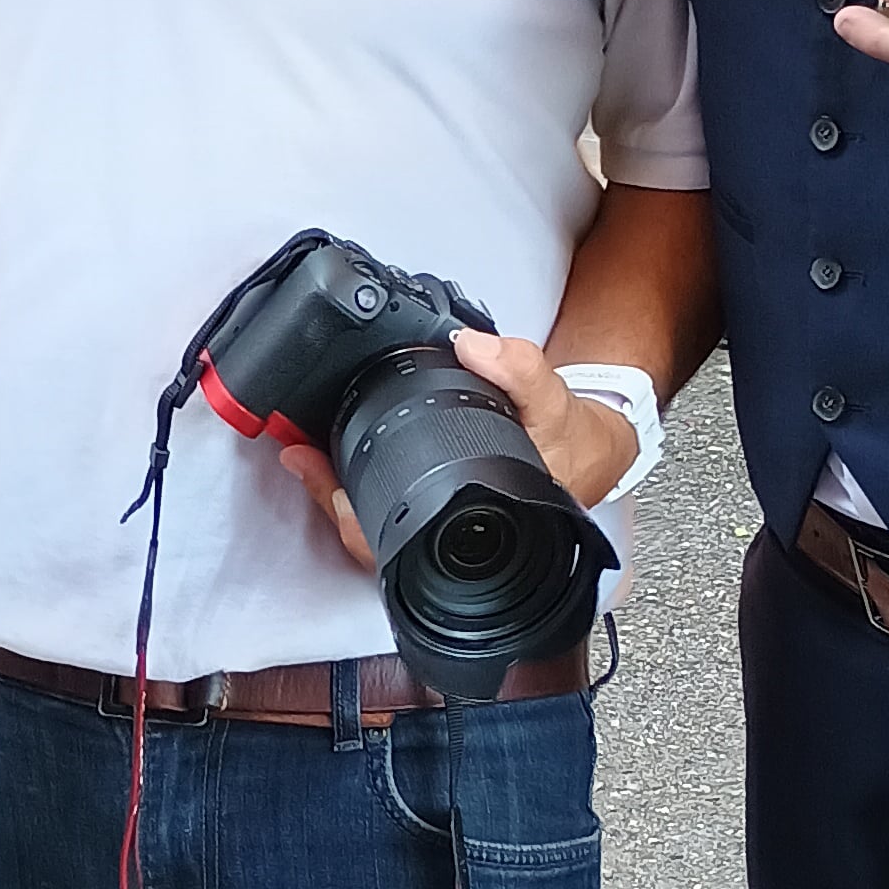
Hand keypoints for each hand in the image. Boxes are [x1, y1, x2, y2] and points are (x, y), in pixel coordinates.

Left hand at [267, 330, 634, 570]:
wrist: (589, 453)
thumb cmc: (571, 440)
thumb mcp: (555, 397)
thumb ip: (520, 367)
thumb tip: (470, 344)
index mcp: (483, 524)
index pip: (409, 541)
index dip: (362, 520)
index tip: (328, 482)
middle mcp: (459, 538)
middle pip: (377, 544)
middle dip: (332, 503)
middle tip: (300, 459)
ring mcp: (444, 532)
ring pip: (376, 535)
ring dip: (335, 497)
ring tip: (302, 457)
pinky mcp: (435, 515)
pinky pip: (387, 516)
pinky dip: (355, 491)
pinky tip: (329, 462)